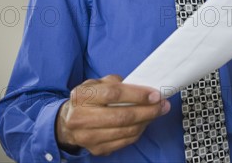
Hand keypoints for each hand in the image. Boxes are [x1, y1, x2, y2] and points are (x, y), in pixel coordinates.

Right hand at [55, 74, 169, 155]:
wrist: (68, 122)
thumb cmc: (88, 99)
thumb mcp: (96, 83)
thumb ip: (116, 82)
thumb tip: (141, 88)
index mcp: (82, 96)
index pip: (114, 94)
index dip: (138, 95)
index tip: (155, 95)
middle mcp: (81, 118)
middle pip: (122, 116)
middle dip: (148, 111)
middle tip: (163, 105)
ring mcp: (88, 137)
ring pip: (126, 131)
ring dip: (146, 121)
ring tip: (157, 112)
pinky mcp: (96, 149)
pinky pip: (124, 142)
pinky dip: (138, 132)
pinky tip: (145, 123)